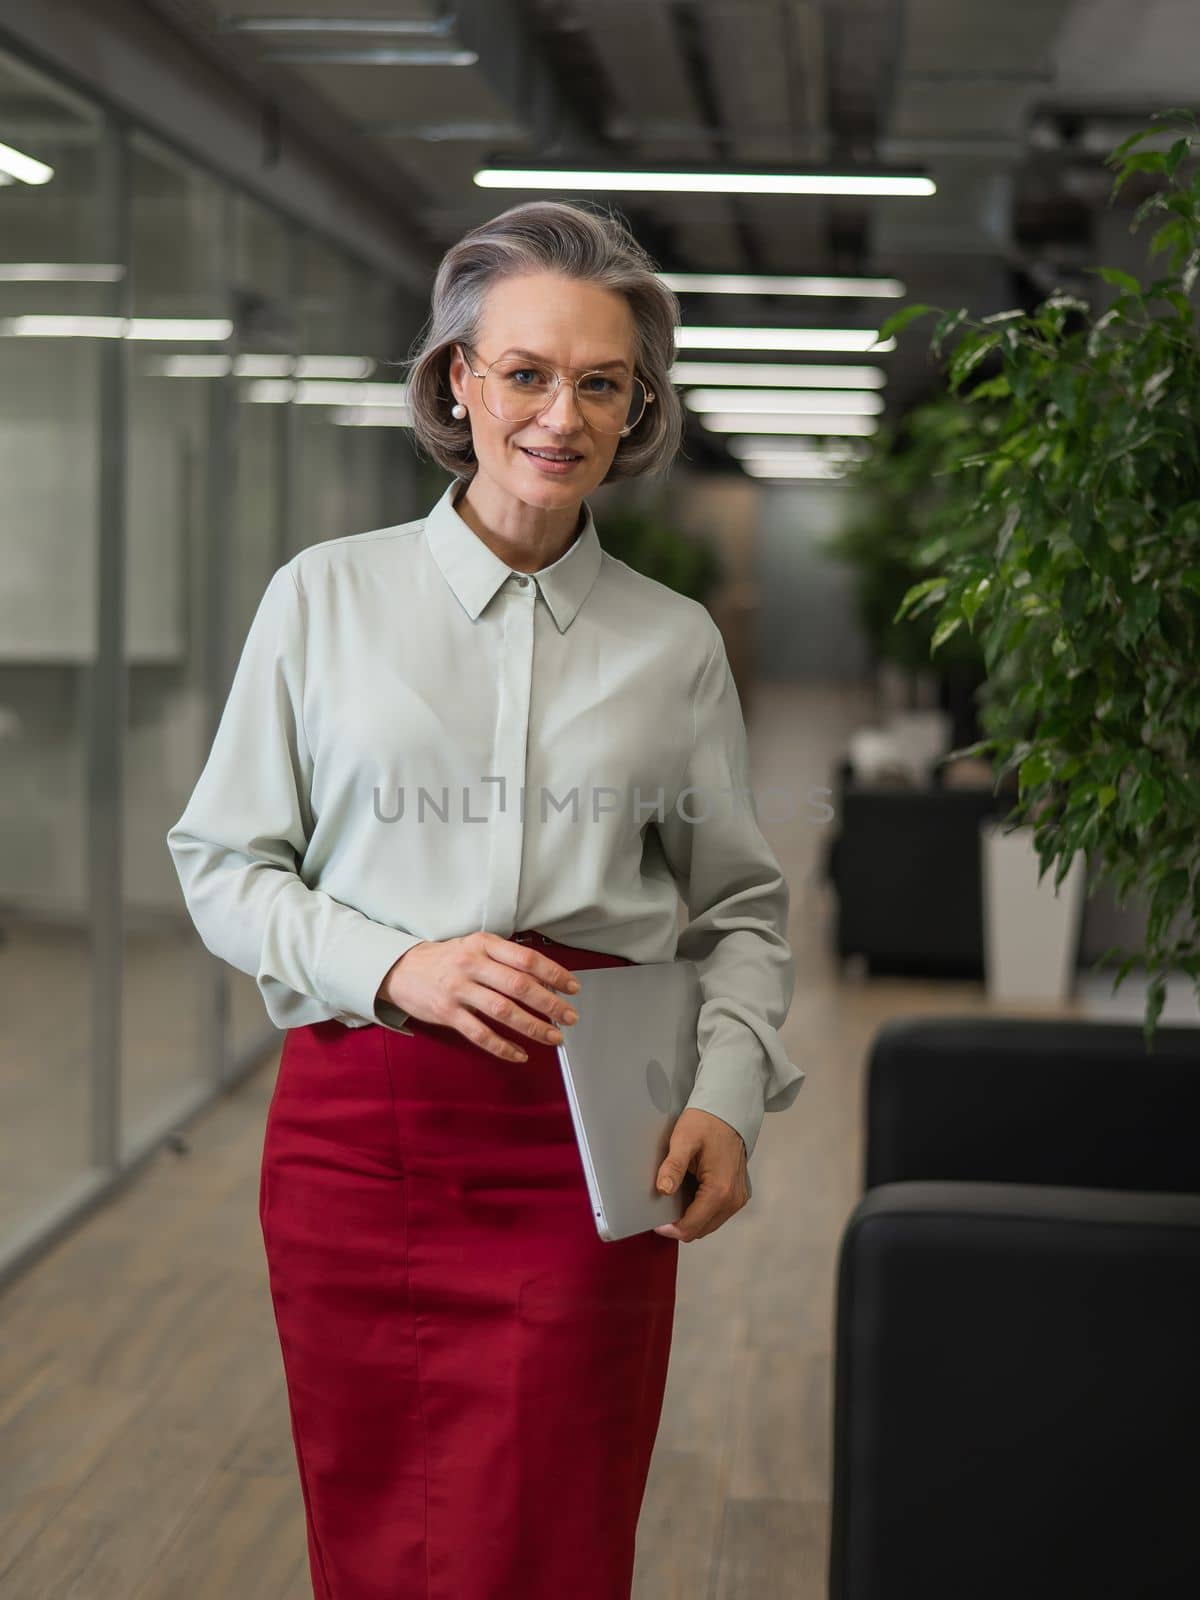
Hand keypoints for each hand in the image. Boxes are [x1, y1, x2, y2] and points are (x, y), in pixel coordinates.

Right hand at [376, 931, 580, 1061]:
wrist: (402, 969)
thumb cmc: (448, 959)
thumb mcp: (476, 947)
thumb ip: (506, 959)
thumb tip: (546, 979)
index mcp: (483, 944)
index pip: (526, 958)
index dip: (553, 974)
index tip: (572, 987)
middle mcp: (471, 964)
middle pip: (519, 986)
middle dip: (550, 1003)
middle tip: (569, 1016)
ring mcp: (458, 989)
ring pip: (503, 1011)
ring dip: (533, 1026)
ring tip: (553, 1036)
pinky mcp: (446, 1013)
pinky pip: (480, 1034)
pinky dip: (503, 1047)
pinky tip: (520, 1054)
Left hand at [652, 1108, 749, 1241]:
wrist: (729, 1111)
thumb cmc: (707, 1122)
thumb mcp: (683, 1139)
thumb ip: (673, 1166)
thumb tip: (664, 1190)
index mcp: (720, 1190)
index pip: (691, 1228)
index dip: (670, 1229)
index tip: (655, 1220)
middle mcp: (733, 1199)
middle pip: (700, 1230)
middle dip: (679, 1225)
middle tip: (662, 1209)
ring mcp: (737, 1198)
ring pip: (708, 1224)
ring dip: (690, 1219)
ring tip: (674, 1199)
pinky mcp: (738, 1194)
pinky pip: (716, 1214)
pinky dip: (701, 1211)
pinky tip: (689, 1194)